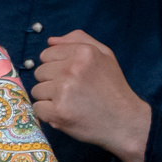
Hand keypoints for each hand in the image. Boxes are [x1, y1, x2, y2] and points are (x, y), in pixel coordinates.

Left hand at [30, 31, 152, 161]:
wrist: (124, 121)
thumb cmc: (113, 87)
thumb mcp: (104, 55)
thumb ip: (78, 41)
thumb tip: (50, 40)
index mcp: (82, 52)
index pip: (46, 54)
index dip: (56, 66)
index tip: (71, 76)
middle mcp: (71, 69)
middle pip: (39, 72)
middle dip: (52, 82)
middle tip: (73, 91)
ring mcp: (63, 90)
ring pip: (37, 91)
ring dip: (49, 98)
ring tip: (70, 102)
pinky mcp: (57, 111)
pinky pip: (37, 108)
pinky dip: (48, 113)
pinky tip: (65, 113)